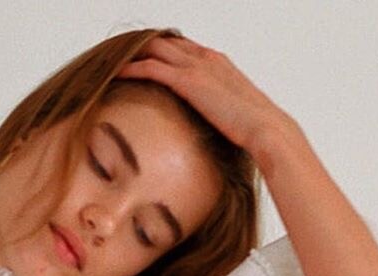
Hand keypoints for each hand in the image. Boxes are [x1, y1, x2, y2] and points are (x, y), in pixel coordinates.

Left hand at [117, 35, 292, 157]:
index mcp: (217, 63)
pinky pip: (152, 67)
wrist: (266, 130)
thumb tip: (210, 130)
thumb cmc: (253, 130)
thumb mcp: (231, 115)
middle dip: (142, 46)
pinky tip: (116, 72)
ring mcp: (197, 67)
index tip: (143, 56)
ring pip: (155, 48)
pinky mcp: (188, 81)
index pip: (182, 48)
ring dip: (133, 52)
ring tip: (111, 59)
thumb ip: (217, 112)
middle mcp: (206, 58)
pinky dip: (132, 67)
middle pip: (166, 41)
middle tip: (119, 53)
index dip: (161, 50)